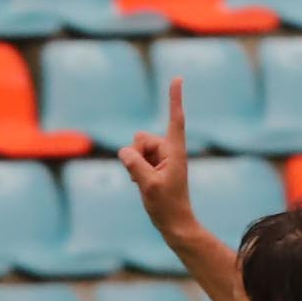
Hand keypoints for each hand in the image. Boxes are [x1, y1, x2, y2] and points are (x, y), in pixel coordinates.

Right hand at [119, 78, 196, 236]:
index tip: (177, 77)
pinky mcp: (154, 166)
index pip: (176, 119)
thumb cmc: (167, 205)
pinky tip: (141, 184)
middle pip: (142, 137)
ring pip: (136, 148)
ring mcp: (161, 158)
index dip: (174, 98)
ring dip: (134, 163)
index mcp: (175, 151)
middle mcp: (169, 150)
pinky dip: (134, 169)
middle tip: (143, 175)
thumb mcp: (148, 185)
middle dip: (136, 153)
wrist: (174, 223)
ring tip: (144, 182)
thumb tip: (124, 151)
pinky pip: (135, 158)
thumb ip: (135, 164)